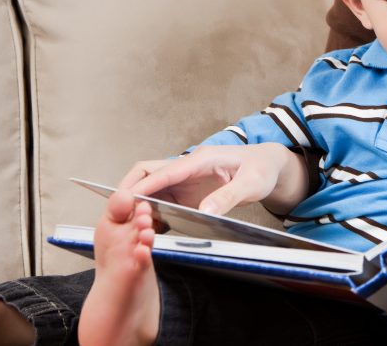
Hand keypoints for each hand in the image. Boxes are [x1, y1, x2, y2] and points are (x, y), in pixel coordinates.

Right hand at [119, 143, 307, 216]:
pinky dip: (150, 211)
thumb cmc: (261, 169)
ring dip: (138, 203)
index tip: (126, 201)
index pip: (164, 171)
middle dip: (130, 190)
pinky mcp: (187, 191)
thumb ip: (228, 196)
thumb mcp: (251, 184)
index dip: (144, 186)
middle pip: (148, 173)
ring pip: (151, 187)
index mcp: (201, 159)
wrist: (269, 165)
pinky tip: (147, 228)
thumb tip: (205, 212)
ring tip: (128, 226)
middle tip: (117, 214)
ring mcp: (185, 178)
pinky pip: (161, 199)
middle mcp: (188, 166)